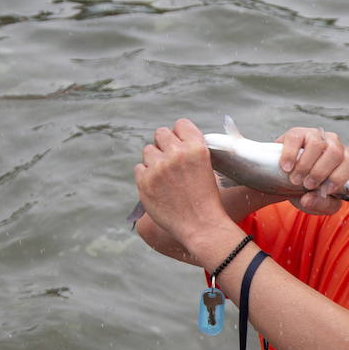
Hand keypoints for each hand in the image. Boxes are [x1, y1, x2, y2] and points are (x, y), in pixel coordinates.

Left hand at [133, 119, 231, 249]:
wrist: (201, 225)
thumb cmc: (208, 199)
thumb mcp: (209, 168)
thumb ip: (192, 151)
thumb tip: (175, 140)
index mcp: (197, 148)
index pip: (181, 124)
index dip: (181, 133)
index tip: (181, 143)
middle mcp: (176, 154)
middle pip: (161, 133)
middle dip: (165, 143)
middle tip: (171, 158)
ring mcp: (158, 168)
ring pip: (148, 150)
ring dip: (155, 159)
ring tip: (165, 174)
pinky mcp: (144, 182)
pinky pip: (139, 168)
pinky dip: (146, 175)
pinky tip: (158, 185)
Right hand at [275, 126, 348, 215]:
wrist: (284, 182)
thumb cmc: (307, 191)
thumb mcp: (319, 203)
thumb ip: (321, 204)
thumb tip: (310, 198)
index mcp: (345, 160)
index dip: (339, 177)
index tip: (325, 190)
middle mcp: (334, 145)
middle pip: (335, 152)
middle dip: (320, 172)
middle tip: (307, 185)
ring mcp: (316, 136)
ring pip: (317, 145)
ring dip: (305, 165)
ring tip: (295, 179)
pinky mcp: (296, 133)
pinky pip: (296, 139)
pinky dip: (290, 155)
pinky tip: (286, 168)